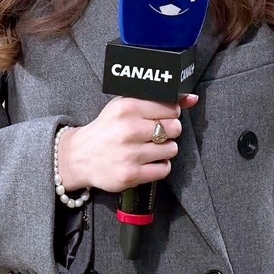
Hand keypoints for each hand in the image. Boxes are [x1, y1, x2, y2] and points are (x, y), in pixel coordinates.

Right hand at [57, 94, 198, 192]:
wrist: (80, 156)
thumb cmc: (108, 128)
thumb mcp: (125, 106)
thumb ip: (157, 100)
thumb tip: (192, 98)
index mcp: (128, 107)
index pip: (170, 107)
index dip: (172, 112)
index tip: (164, 116)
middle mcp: (129, 129)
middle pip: (175, 128)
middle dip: (170, 130)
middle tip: (157, 133)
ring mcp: (131, 153)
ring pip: (172, 149)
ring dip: (165, 149)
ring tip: (150, 147)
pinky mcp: (131, 174)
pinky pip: (164, 169)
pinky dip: (160, 166)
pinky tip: (148, 161)